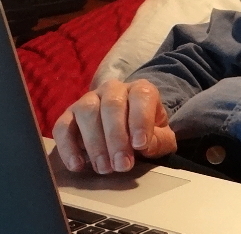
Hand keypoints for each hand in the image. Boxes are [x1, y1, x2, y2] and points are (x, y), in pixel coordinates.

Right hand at [52, 78, 176, 173]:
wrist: (126, 130)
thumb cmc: (145, 133)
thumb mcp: (161, 138)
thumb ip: (159, 141)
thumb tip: (144, 146)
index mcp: (140, 90)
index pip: (141, 96)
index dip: (140, 120)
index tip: (140, 145)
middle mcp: (114, 89)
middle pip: (112, 105)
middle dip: (116, 137)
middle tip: (122, 165)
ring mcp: (88, 100)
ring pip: (87, 112)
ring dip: (95, 143)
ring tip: (104, 168)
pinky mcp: (69, 115)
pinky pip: (62, 127)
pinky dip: (68, 147)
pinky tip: (78, 165)